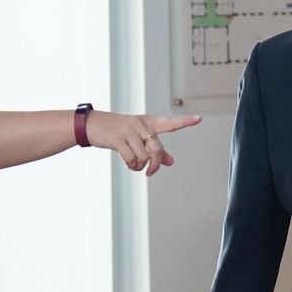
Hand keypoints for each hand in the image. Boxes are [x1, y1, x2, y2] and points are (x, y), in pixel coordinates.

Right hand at [85, 111, 200, 175]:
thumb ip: (156, 148)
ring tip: (134, 165)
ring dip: (140, 166)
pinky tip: (129, 164)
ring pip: (144, 157)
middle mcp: (141, 125)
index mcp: (149, 122)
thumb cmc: (119, 131)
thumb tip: (171, 162)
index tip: (199, 119)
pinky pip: (131, 159)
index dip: (185, 121)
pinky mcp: (118, 139)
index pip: (170, 123)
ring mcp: (129, 131)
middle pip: (157, 150)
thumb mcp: (138, 136)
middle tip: (151, 172)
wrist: (92, 124)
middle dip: (155, 165)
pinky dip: (132, 166)